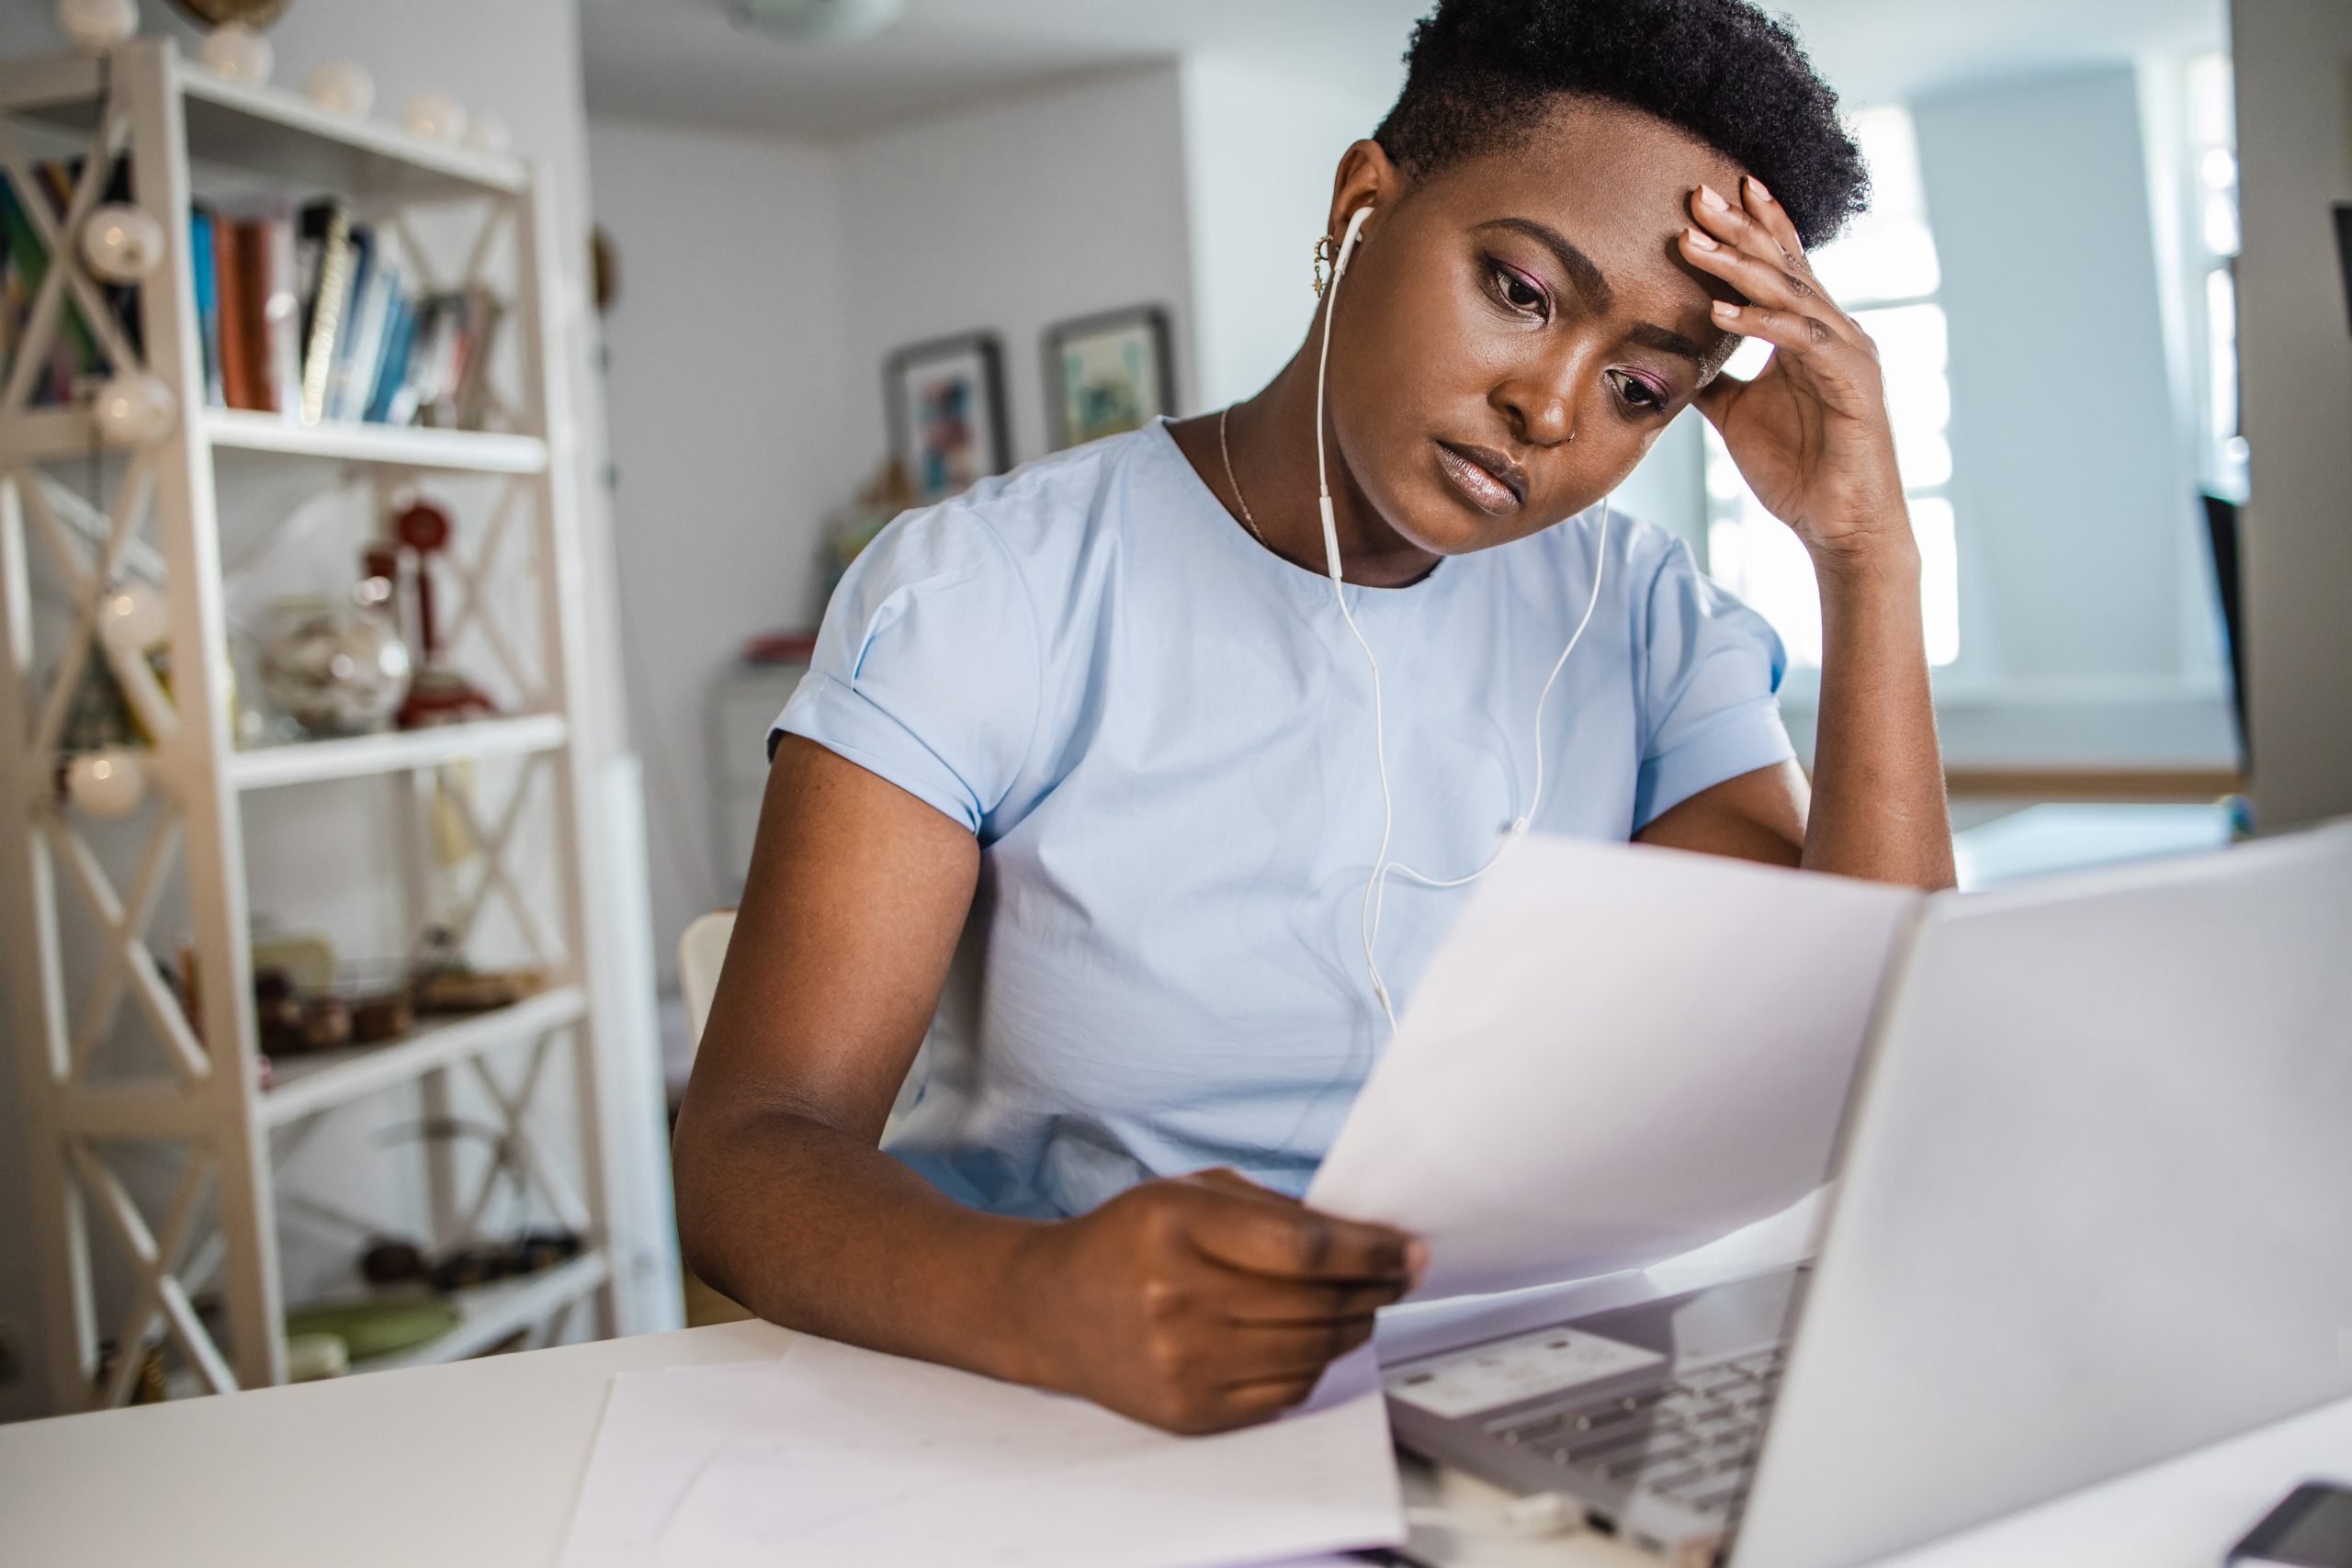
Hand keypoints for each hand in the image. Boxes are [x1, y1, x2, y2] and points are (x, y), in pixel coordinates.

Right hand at [1010, 1168, 1423, 1434]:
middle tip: (1400, 1275)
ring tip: (1362, 1304)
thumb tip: (1368, 1239)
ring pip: (1312, 1353)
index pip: (1306, 1250)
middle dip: (1375, 1289)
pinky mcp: (1190, 1411)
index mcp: (1180, 1226)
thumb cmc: (1130, 1239)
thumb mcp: (1192, 1193)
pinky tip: (1314, 1339)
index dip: (1371, 1252)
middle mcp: (1178, 1298)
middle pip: (1319, 1305)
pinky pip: (1286, 1394)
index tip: (1408, 1250)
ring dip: (1354, 1327)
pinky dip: (1315, 1366)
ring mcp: (1183, 1363)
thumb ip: (1275, 1211)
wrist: (1052, 1307)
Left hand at [1682, 176, 1912, 561]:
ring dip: (1741, 266)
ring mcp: (1847, 353)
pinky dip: (1762, 322)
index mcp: (1809, 334)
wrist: (1840, 525)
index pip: (1780, 267)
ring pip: (1792, 294)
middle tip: (1697, 194)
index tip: (1711, 193)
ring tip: (1693, 242)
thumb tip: (1671, 360)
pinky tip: (1721, 310)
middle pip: (1784, 266)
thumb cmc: (1799, 470)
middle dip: (1740, 228)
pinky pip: (1803, 341)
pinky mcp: (1854, 382)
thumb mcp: (1739, 415)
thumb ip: (1714, 380)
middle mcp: (1833, 333)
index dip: (1752, 227)